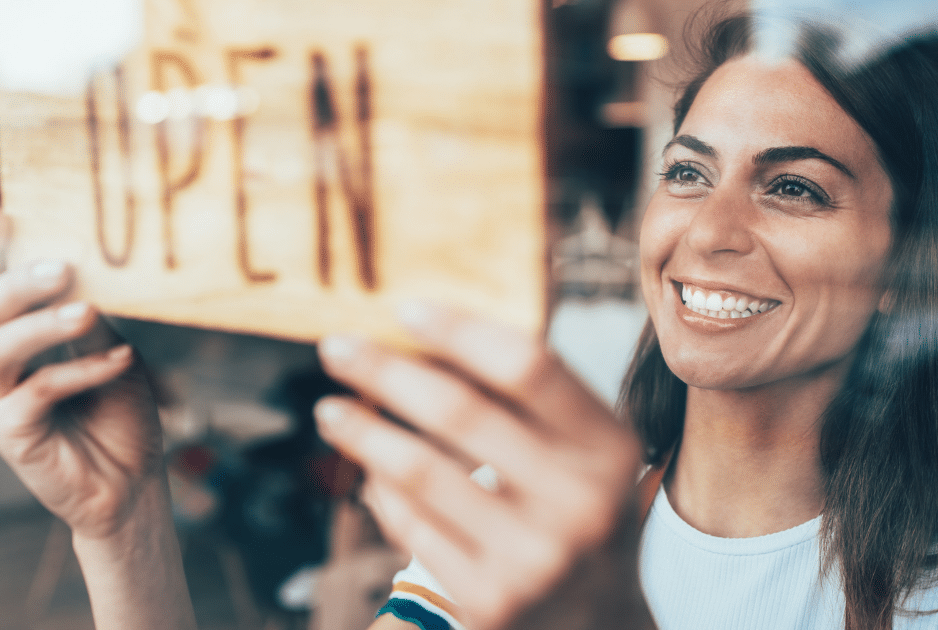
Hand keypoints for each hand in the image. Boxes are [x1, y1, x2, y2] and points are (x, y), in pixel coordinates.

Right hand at [0, 207, 164, 539]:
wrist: (133, 485)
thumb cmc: (122, 415)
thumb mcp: (116, 354)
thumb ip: (95, 319)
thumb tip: (87, 270)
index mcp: (25, 337)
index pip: (1, 286)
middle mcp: (3, 364)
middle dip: (19, 282)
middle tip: (62, 266)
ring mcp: (0, 397)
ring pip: (2, 345)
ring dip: (45, 323)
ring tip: (87, 310)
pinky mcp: (8, 432)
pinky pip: (38, 390)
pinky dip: (81, 371)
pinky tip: (120, 362)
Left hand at [314, 304, 652, 629]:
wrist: (597, 619)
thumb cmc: (575, 510)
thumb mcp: (582, 452)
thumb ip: (525, 399)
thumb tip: (423, 338)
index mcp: (607, 448)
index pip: (528, 366)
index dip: (460, 331)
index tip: (403, 310)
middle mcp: (580, 503)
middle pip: (460, 412)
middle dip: (385, 372)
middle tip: (336, 348)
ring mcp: (534, 558)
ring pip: (420, 472)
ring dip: (363, 431)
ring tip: (330, 409)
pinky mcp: (491, 601)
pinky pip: (411, 526)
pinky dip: (380, 490)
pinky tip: (367, 470)